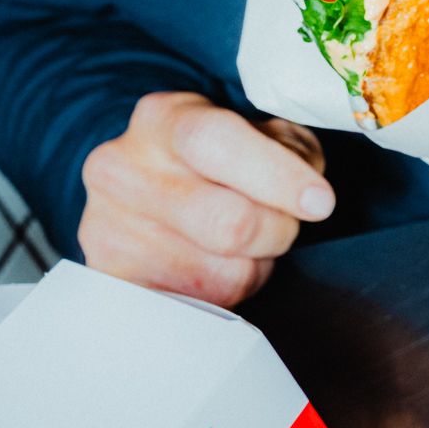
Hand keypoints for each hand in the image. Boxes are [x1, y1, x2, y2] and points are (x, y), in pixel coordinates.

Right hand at [79, 92, 333, 304]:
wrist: (145, 188)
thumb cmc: (217, 159)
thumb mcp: (258, 132)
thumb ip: (291, 151)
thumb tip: (308, 195)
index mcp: (162, 119)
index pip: (218, 143)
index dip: (278, 176)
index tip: (320, 202)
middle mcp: (121, 170)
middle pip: (228, 224)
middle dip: (277, 231)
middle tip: (283, 223)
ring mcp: (108, 229)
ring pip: (223, 276)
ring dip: (253, 266)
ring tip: (240, 243)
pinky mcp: (113, 283)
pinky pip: (199, 308)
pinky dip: (226, 293)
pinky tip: (215, 264)